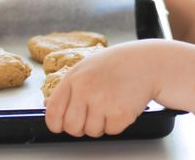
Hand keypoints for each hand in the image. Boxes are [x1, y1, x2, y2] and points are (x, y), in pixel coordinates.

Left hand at [45, 40, 161, 136]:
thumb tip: (47, 105)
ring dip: (101, 124)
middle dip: (80, 127)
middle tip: (92, 115)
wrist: (147, 63)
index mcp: (74, 78)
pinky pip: (111, 131)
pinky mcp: (120, 113)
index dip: (57, 124)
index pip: (53, 112)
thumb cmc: (117, 64)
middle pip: (71, 127)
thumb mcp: (87, 68)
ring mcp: (103, 102)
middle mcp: (86, 90)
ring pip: (92, 132)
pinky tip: (122, 106)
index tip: (62, 125)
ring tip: (110, 105)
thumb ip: (68, 87)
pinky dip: (117, 124)